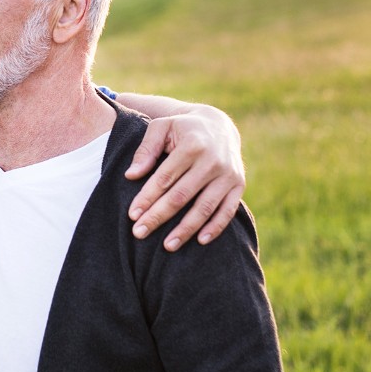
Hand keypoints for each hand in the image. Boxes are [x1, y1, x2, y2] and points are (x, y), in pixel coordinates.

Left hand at [125, 105, 245, 251]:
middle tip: (139, 233)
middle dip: (159, 216)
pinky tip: (200, 241)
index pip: (165, 177)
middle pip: (181, 195)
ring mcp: (228, 174)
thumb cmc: (181, 129)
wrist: (219, 126)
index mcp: (191, 145)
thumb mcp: (161, 127)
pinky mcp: (239, 184)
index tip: (132, 215)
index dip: (147, 197)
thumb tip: (131, 175)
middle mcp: (212, 161)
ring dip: (186, 228)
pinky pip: (228, 210)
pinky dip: (215, 227)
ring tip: (167, 246)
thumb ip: (146, 149)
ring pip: (205, 207)